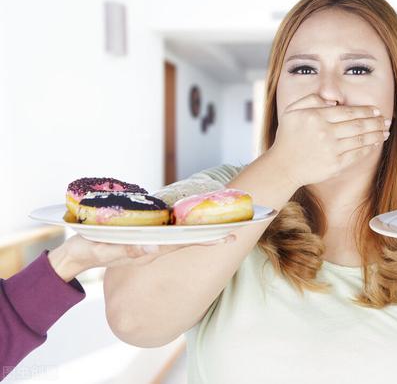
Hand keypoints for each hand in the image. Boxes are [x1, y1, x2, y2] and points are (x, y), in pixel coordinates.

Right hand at [47, 233, 235, 281]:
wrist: (76, 257)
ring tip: (222, 224)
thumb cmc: (89, 250)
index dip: (206, 239)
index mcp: (149, 249)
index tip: (228, 238)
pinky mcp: (141, 237)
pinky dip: (183, 228)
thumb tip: (153, 246)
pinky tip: (194, 224)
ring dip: (200, 231)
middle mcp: (154, 246)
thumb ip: (126, 249)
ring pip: (180, 236)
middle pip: (188, 239)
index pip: (184, 243)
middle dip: (211, 235)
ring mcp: (149, 242)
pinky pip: (168, 233)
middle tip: (236, 230)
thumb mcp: (103, 249)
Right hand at [269, 93, 390, 186]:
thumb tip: (333, 101)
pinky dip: (368, 148)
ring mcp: (331, 150)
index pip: (349, 111)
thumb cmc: (288, 137)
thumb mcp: (292, 110)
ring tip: (385, 131)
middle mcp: (325, 132)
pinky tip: (375, 143)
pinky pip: (357, 154)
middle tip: (385, 120)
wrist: (282, 166)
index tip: (376, 110)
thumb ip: (311, 99)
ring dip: (377, 134)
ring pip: (361, 139)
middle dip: (376, 121)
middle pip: (359, 124)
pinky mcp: (335, 165)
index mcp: (316, 117)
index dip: (366, 110)